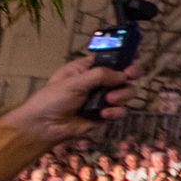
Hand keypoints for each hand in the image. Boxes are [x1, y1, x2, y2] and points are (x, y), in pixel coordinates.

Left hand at [0, 57, 131, 145]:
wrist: (45, 126)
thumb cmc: (52, 99)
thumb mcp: (74, 82)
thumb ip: (99, 75)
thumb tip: (123, 75)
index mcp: (87, 68)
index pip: (110, 58)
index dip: (124, 55)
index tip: (135, 54)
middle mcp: (98, 82)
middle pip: (125, 74)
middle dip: (130, 74)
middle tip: (130, 75)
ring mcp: (103, 98)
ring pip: (127, 92)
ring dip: (122, 95)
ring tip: (109, 100)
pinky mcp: (106, 114)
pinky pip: (121, 110)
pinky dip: (115, 112)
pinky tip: (103, 114)